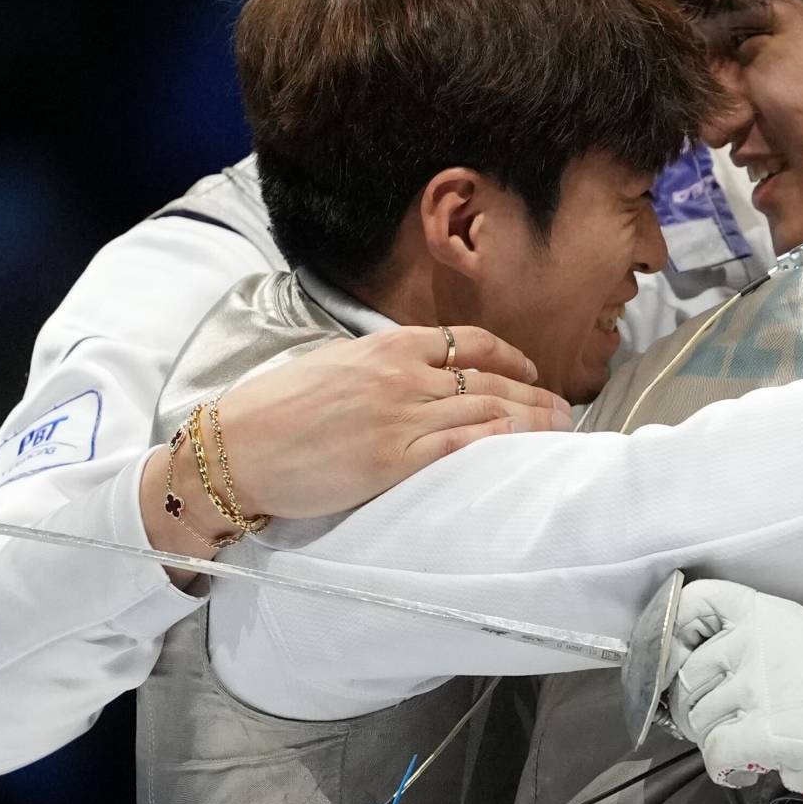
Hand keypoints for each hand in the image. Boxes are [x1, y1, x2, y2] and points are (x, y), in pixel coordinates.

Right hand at [206, 325, 571, 519]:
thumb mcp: (330, 364)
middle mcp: (402, 376)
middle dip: (533, 393)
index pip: (466, 343)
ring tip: (560, 430)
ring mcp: (401, 417)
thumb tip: (408, 370)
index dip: (508, 356)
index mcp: (386, 347)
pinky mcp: (395, 460)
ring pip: (485, 412)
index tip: (529, 370)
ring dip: (531, 420)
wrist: (238, 449)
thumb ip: (376, 364)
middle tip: (564, 407)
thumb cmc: (272, 410)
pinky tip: (525, 447)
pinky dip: (500, 443)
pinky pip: (462, 446)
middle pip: (487, 380)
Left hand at [653, 578, 802, 803]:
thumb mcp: (802, 647)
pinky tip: (748, 772)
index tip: (675, 663)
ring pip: (699, 719)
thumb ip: (751, 646)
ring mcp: (763, 685)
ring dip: (714, 742)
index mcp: (770, 614)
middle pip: (687, 675)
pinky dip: (724, 771)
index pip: (697, 601)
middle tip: (721, 728)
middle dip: (692, 710)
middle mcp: (761, 640)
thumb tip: (690, 671)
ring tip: (747, 750)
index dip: (671, 634)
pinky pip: (716, 754)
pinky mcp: (769, 733)